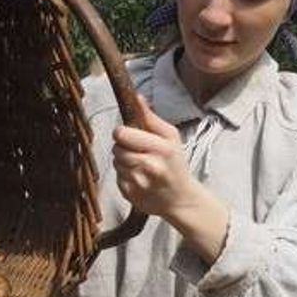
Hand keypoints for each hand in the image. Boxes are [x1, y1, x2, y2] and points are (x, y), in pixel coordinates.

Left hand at [111, 93, 229, 262]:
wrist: (180, 199)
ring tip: (140, 165)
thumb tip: (137, 97)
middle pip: (116, 148)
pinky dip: (124, 176)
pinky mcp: (129, 194)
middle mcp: (149, 166)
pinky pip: (116, 178)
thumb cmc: (176, 165)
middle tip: (137, 151)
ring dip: (123, 162)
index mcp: (161, 148)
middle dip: (123, 147)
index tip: (130, 135)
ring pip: (115, 163)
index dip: (123, 132)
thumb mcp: (172, 137)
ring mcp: (138, 182)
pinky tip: (139, 178)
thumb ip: (152, 118)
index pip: (122, 133)